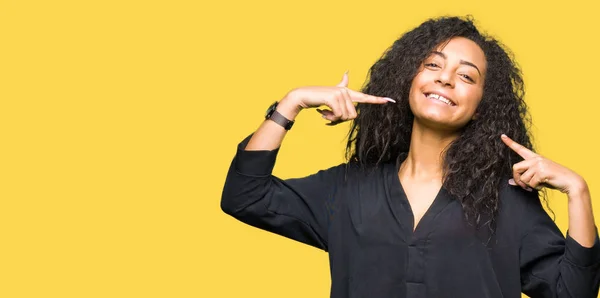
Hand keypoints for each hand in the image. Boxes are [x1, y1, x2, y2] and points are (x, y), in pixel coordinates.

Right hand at [279, 72, 394, 125]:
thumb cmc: (318, 98)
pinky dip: (329, 117)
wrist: (302, 96)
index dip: (377, 100)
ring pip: (345, 117)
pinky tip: (322, 112)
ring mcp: (340, 93)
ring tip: (325, 112)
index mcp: (347, 92)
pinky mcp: (334, 97)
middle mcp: (346, 91)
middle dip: (340, 120)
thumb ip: (341, 84)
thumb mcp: (331, 92)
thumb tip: (347, 71)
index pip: (365, 97)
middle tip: (329, 114)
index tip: (390, 101)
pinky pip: (338, 115)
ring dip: (333, 119)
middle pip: (353, 115)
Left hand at [501, 134, 585, 195]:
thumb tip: (510, 182)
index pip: (520, 149)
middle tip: (524, 186)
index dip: (510, 143)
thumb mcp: (537, 177)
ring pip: (523, 178)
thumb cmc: (554, 179)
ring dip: (529, 185)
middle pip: (515, 167)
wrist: (571, 182)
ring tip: (538, 185)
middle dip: (518, 179)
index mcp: (535, 158)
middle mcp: (536, 159)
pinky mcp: (542, 172)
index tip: (502, 136)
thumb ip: (525, 178)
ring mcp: (539, 164)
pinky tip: (543, 185)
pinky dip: (536, 187)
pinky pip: (531, 183)